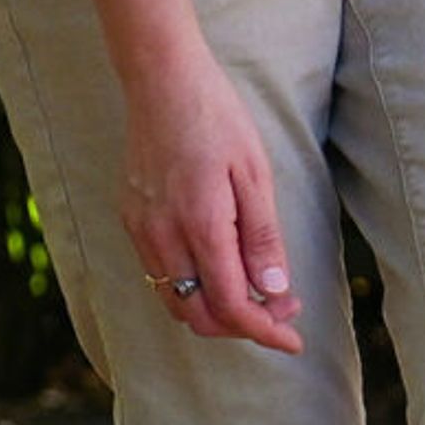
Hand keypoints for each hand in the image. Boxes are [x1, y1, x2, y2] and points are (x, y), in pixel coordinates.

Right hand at [117, 55, 302, 353]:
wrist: (163, 84)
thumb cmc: (219, 121)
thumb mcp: (255, 176)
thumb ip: (262, 238)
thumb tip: (273, 293)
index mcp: (200, 227)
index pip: (231, 306)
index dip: (264, 332)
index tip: (294, 340)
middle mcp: (162, 237)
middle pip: (198, 314)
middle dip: (242, 325)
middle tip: (283, 312)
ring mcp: (140, 230)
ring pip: (175, 298)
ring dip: (216, 309)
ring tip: (260, 292)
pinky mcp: (130, 219)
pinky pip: (159, 273)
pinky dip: (192, 286)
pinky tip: (224, 267)